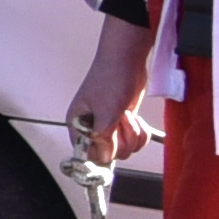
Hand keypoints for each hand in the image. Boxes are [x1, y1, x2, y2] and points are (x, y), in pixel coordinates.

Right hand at [73, 14, 152, 162]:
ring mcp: (109, 127)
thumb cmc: (110, 78)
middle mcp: (91, 129)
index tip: (112, 142)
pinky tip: (137, 118)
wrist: (127, 60)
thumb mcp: (106, 110)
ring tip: (128, 115)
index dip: (100, 152)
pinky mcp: (123, 123)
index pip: (86, 153)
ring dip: (132, 135)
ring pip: (125, 149)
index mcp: (78, 125)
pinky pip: (135, 141)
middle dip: (121, 140)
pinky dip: (140, 133)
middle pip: (109, 155)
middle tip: (121, 119)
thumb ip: (103, 137)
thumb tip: (103, 158)